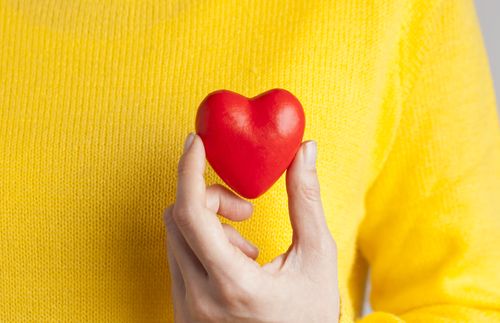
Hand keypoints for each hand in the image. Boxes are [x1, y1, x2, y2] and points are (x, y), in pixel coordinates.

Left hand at [163, 133, 339, 322]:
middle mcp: (199, 298)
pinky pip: (176, 258)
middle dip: (209, 196)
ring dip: (206, 223)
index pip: (192, 214)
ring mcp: (186, 308)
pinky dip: (200, 244)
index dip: (190, 170)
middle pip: (179, 218)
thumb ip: (306, 200)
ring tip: (245, 246)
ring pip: (174, 237)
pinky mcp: (182, 310)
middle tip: (244, 208)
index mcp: (234, 284)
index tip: (196, 143)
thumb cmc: (309, 316)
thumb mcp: (317, 257)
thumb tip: (304, 152)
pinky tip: (232, 260)